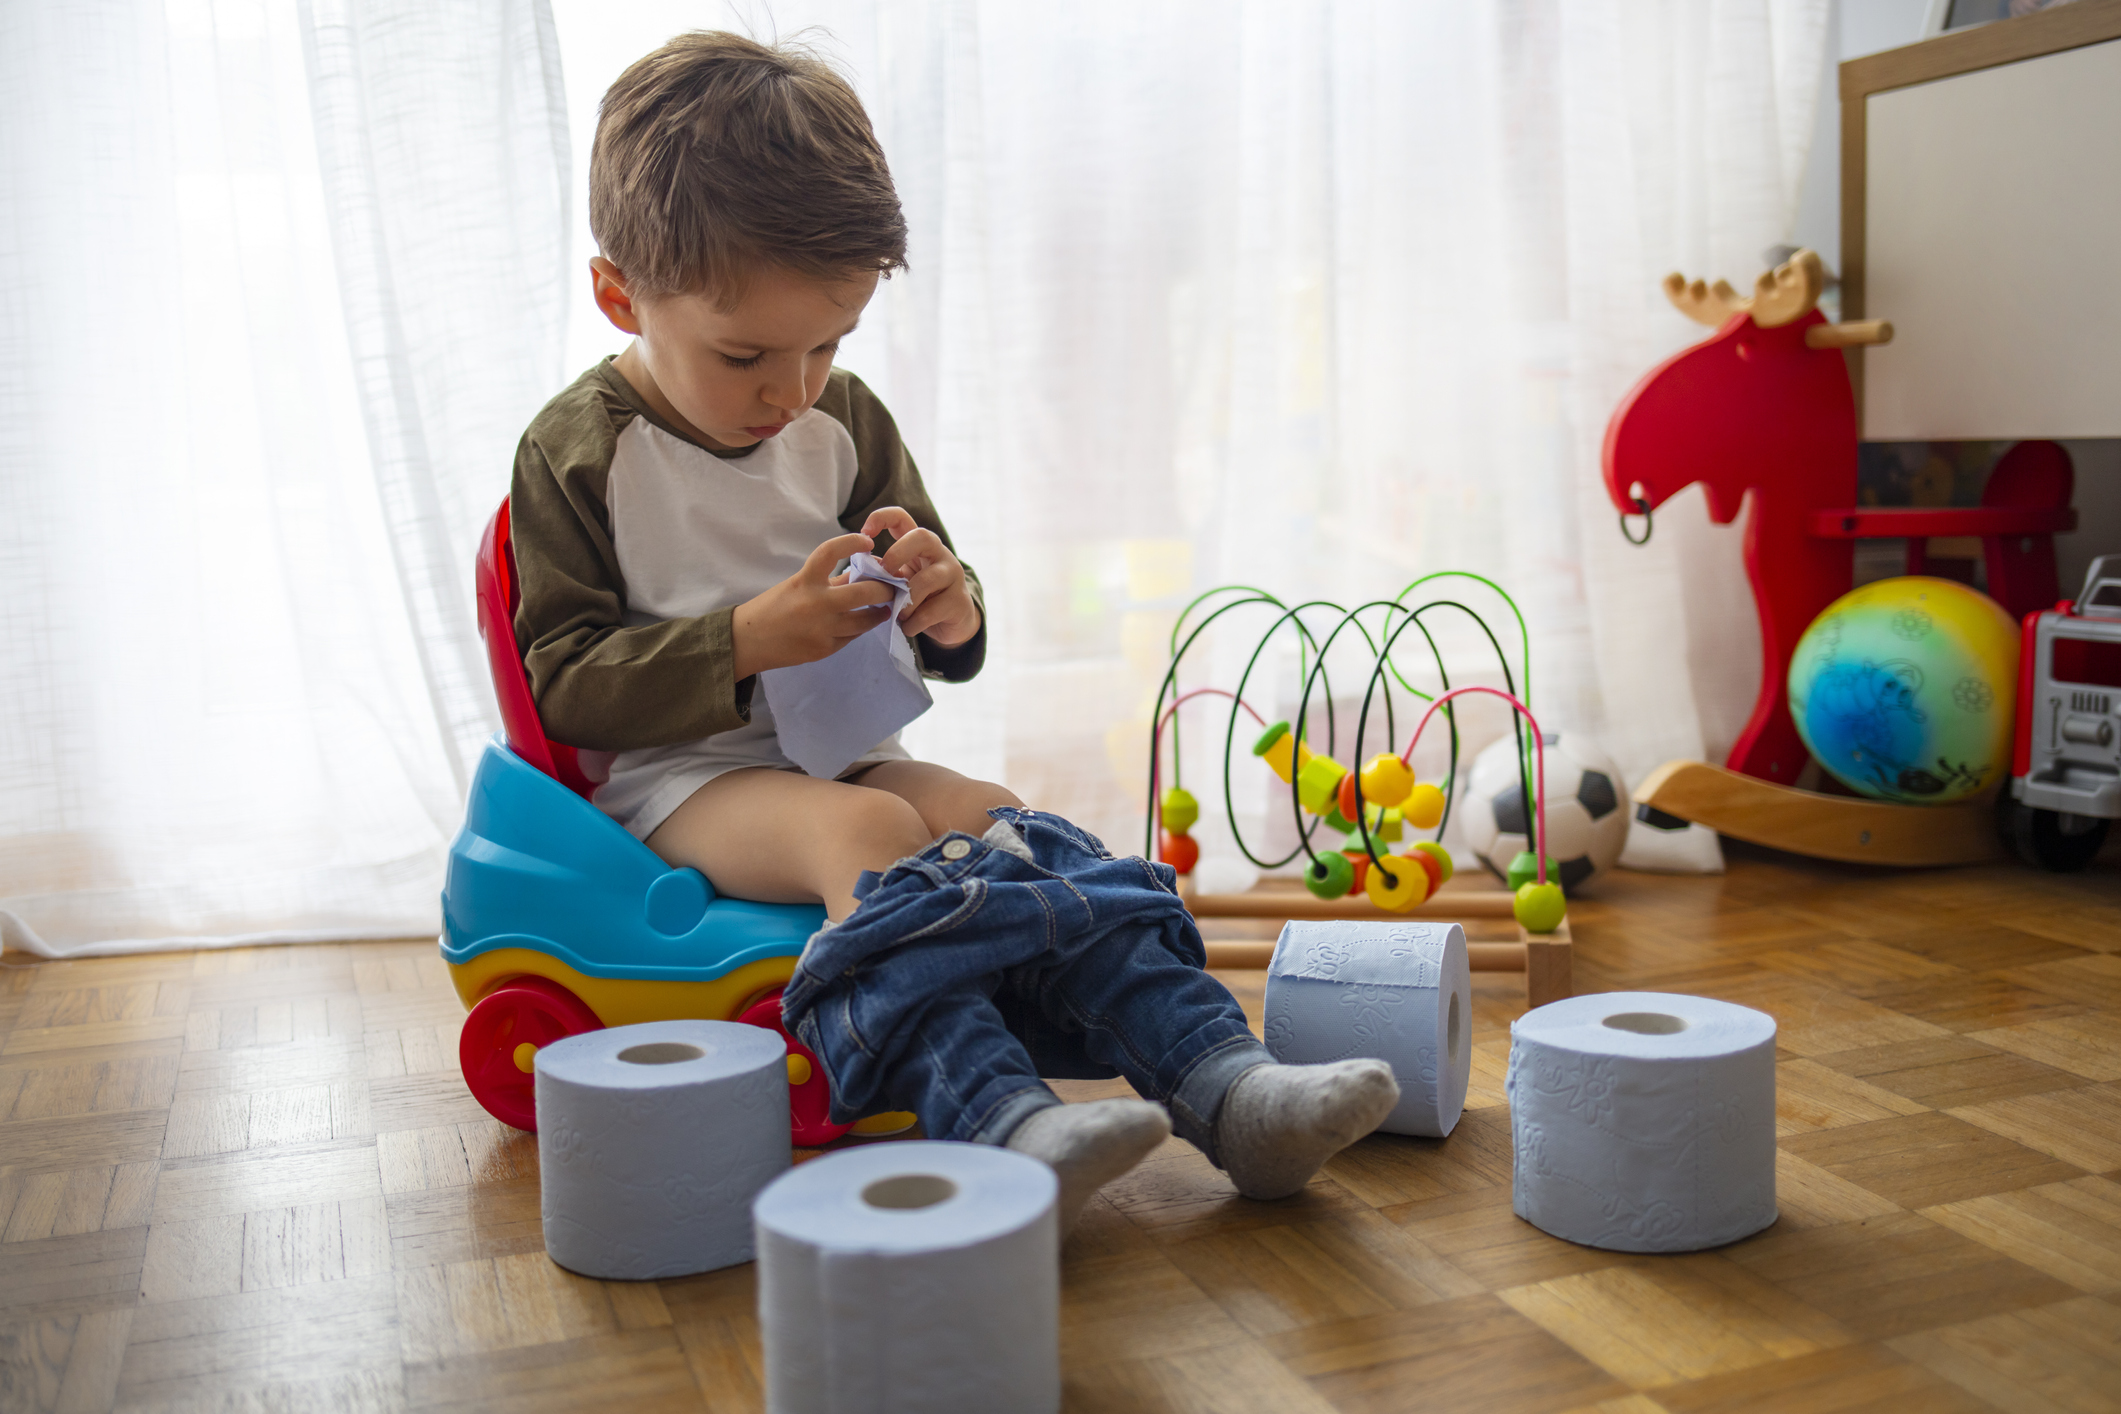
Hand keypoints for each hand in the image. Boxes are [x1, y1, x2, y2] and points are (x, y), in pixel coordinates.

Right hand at [731, 532, 895, 677]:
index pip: (831, 552)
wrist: (748, 641)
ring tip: (885, 607)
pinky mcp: (825, 649)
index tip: (868, 542)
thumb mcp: (797, 585)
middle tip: (892, 586)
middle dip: (884, 588)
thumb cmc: (773, 607)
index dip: (852, 542)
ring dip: (880, 611)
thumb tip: (862, 572)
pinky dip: (861, 628)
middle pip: (865, 592)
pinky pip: (853, 636)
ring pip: (866, 619)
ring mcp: (822, 629)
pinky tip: (864, 623)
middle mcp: (816, 604)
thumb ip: (829, 581)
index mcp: (805, 581)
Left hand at [860, 506, 980, 647]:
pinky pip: (931, 611)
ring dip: (906, 600)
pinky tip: (908, 627)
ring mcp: (953, 575)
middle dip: (897, 554)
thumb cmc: (919, 598)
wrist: (952, 624)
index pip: (901, 517)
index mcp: (919, 544)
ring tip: (898, 613)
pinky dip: (913, 623)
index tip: (864, 534)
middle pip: (922, 536)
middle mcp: (939, 553)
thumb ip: (883, 572)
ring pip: (927, 579)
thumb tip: (861, 569)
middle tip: (885, 575)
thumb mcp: (899, 581)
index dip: (880, 518)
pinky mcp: (958, 601)